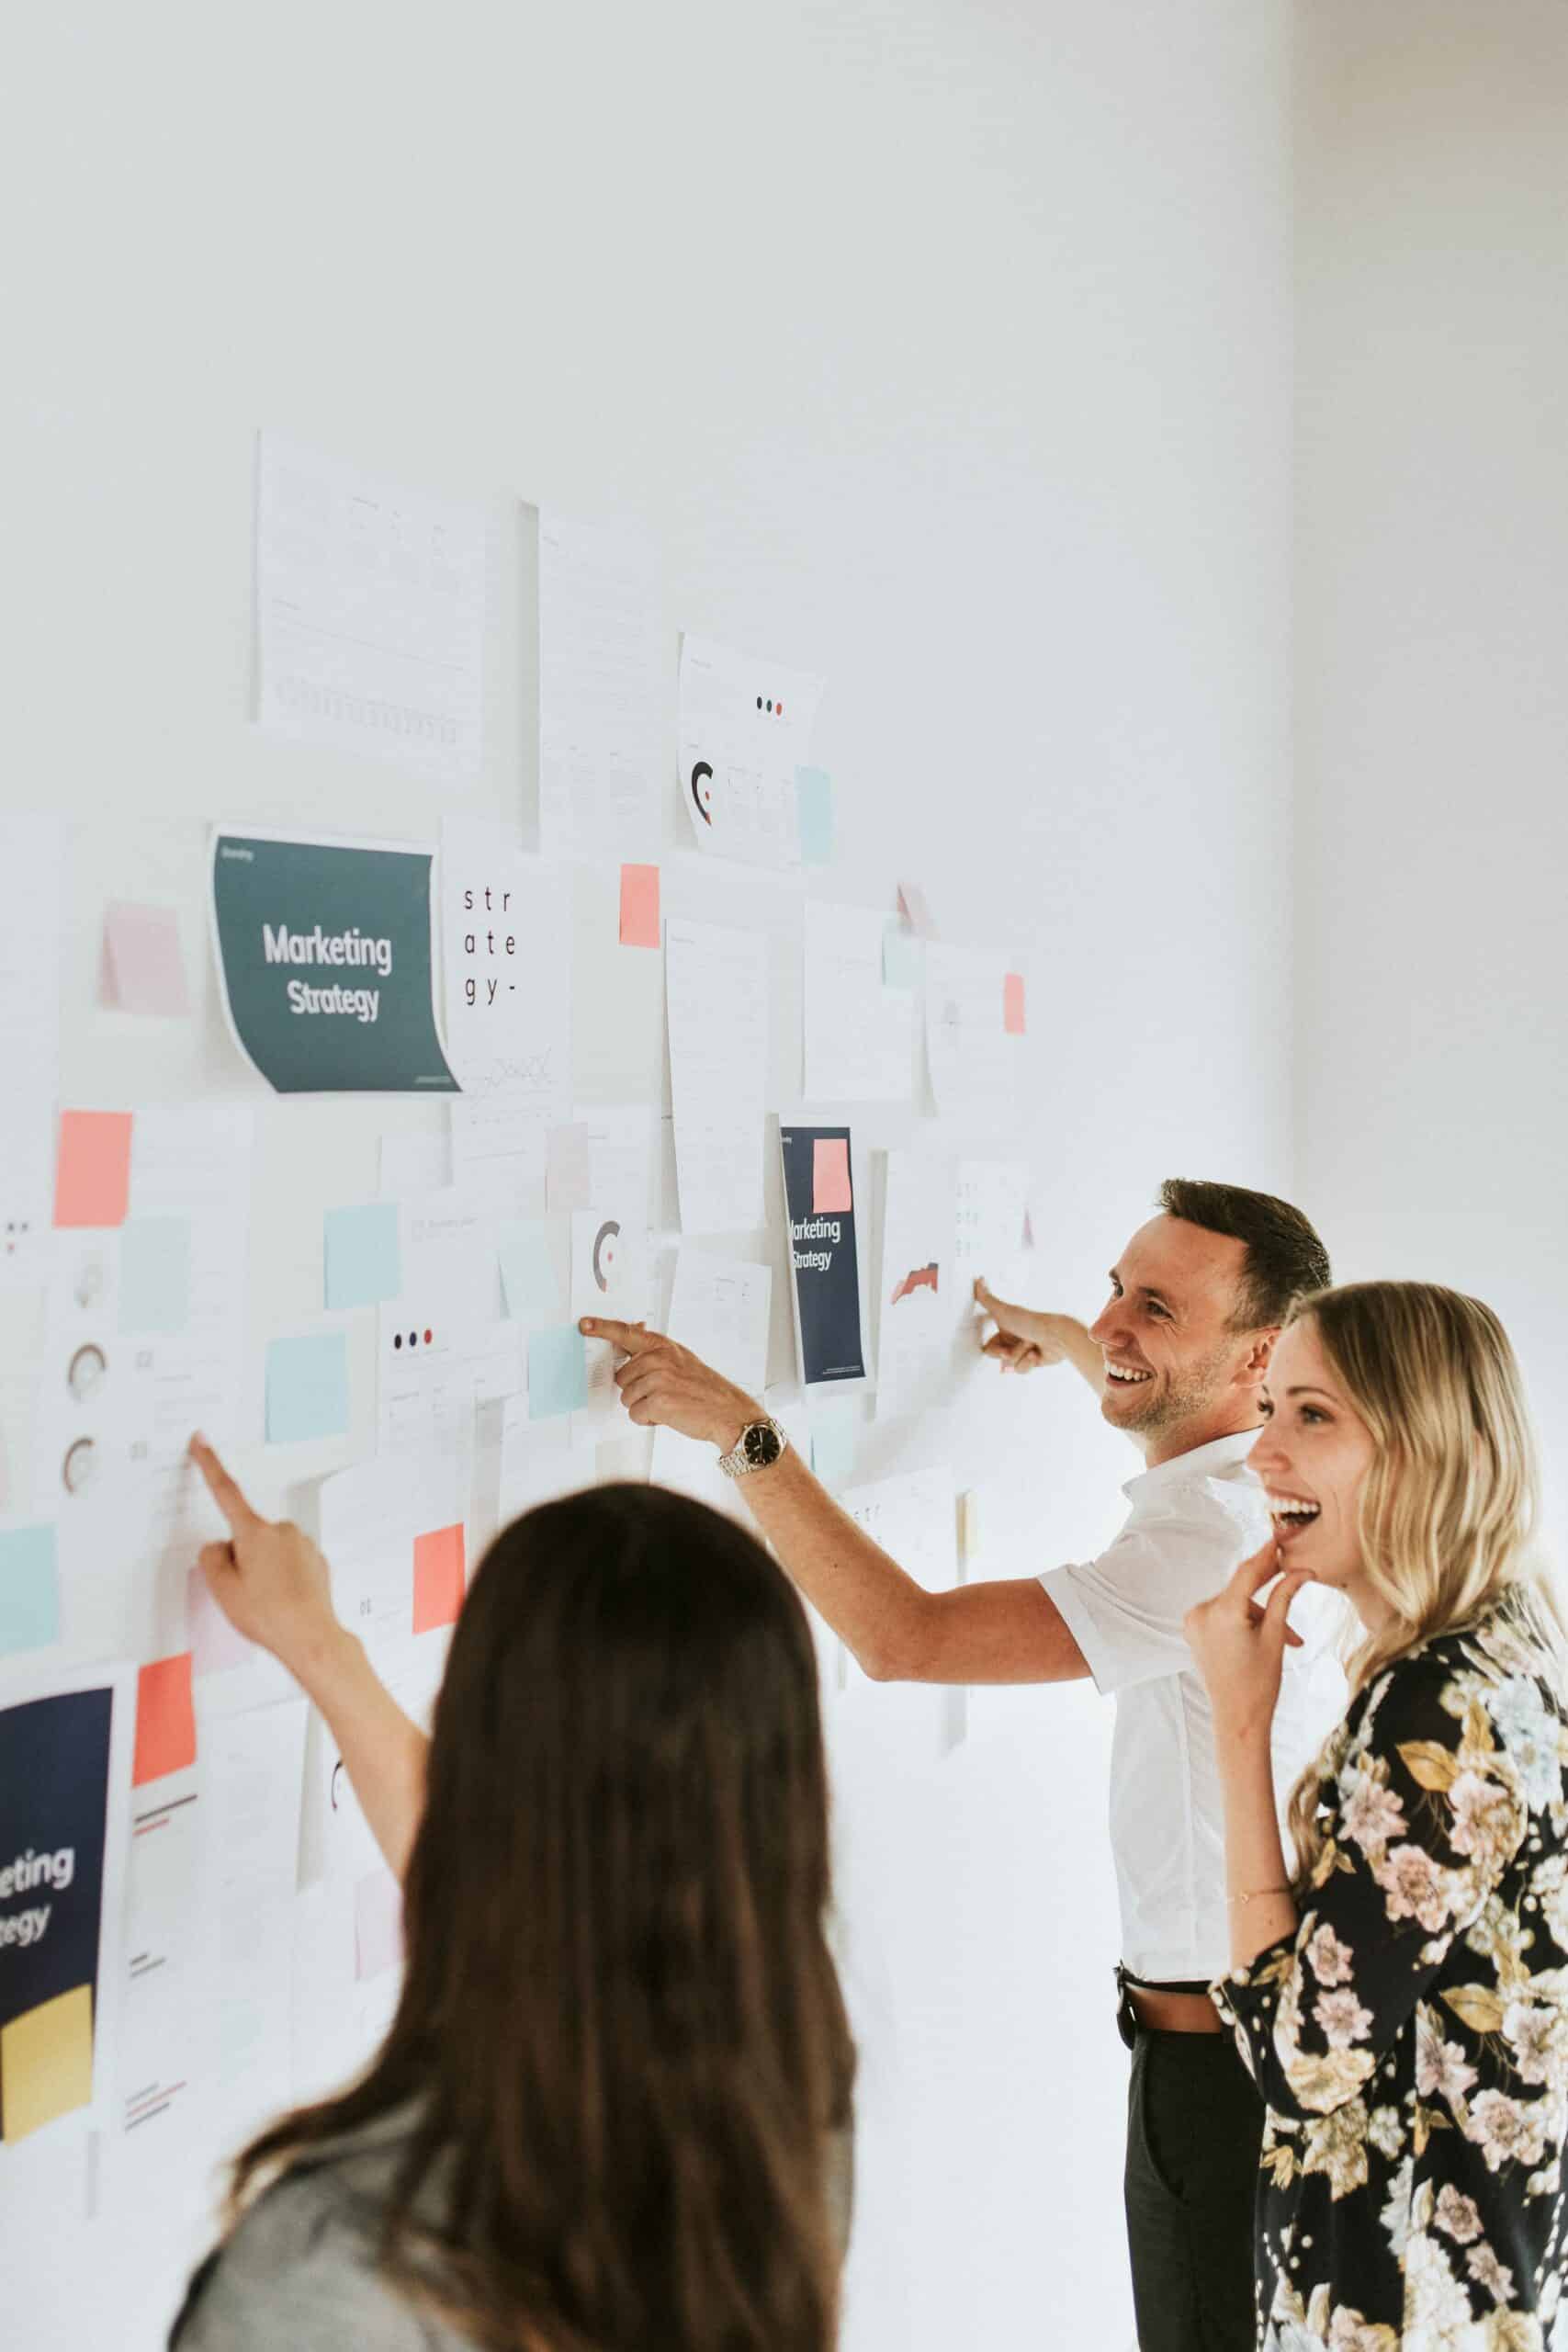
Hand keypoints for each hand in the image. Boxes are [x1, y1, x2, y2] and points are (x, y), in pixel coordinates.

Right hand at [188, 1434, 339, 1672]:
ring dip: (263, 1569)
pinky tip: (284, 1599)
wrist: (311, 1637)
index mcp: (255, 1532)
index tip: (201, 1440)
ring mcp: (303, 1543)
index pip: (225, 1491)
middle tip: (245, 1592)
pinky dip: (282, 1577)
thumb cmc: (268, 1615)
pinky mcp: (317, 1558)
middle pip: (246, 1535)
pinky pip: (288, 1563)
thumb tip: (219, 1546)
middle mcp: (282, 1530)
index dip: (209, 1464)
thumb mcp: (222, 1590)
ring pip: (268, 1551)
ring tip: (268, 1600)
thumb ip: (211, 1558)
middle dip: (240, 1557)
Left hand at [580, 1318, 759, 1449]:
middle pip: (621, 1377)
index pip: (625, 1332)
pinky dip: (648, 1420)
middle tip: (662, 1393)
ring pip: (626, 1398)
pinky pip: (635, 1414)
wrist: (728, 1411)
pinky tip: (668, 1415)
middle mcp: (658, 1359)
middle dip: (636, 1390)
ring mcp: (658, 1380)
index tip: (584, 1325)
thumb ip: (656, 1350)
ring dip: (643, 1406)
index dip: (602, 1328)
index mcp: (662, 1346)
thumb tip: (634, 1330)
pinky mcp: (658, 1402)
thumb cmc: (704, 1388)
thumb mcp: (681, 1359)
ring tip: (668, 1404)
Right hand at [973, 1279, 1070, 1374]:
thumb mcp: (1004, 1311)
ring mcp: (1022, 1350)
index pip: (988, 1347)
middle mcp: (1012, 1338)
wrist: (1057, 1337)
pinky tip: (1037, 1354)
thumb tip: (978, 1280)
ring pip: (1010, 1364)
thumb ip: (987, 1299)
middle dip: (1008, 1353)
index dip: (994, 1348)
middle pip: (998, 1357)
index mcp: (1005, 1327)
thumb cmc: (1032, 1322)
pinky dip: (1029, 1362)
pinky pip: (1021, 1369)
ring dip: (1021, 1357)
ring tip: (1032, 1347)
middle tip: (1019, 1343)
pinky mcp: (1031, 1360)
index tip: (1001, 1343)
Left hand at [1183, 1541, 1312, 1741]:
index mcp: (1222, 1613)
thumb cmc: (1260, 1683)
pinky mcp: (1193, 1631)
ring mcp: (1193, 1622)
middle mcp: (1201, 1613)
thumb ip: (1284, 1597)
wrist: (1237, 1719)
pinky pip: (1223, 1613)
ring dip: (1260, 1613)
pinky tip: (1262, 1634)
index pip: (1247, 1572)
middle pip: (1242, 1589)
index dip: (1266, 1554)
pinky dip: (1243, 1618)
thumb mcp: (1275, 1637)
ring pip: (1235, 1603)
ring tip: (1287, 1638)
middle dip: (1270, 1592)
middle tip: (1294, 1575)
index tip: (1278, 1537)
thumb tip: (1302, 1571)